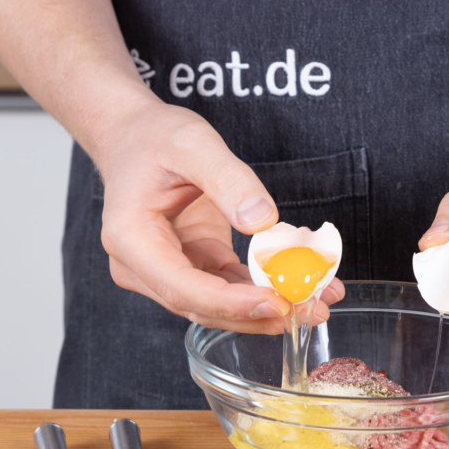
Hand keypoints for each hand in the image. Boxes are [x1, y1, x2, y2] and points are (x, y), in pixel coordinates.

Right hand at [96, 101, 343, 333]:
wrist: (134, 136)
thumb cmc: (153, 137)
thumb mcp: (193, 144)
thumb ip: (228, 180)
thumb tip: (263, 221)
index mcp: (131, 240)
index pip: (182, 289)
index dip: (231, 303)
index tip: (276, 302)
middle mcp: (141, 267)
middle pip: (202, 307)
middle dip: (258, 313)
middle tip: (311, 308)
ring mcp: (165, 271)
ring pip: (218, 305)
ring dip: (267, 307)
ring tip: (317, 301)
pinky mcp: (190, 266)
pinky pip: (228, 287)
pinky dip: (262, 290)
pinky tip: (299, 288)